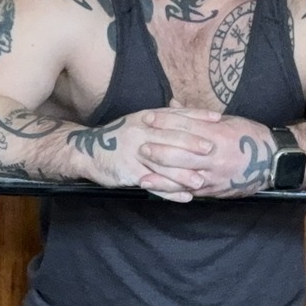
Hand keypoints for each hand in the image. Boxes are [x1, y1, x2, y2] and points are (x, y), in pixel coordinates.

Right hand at [68, 110, 218, 202]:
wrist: (87, 150)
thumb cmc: (120, 137)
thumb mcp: (139, 122)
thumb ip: (161, 118)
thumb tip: (183, 108)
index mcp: (148, 118)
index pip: (176, 115)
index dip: (197, 116)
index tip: (217, 119)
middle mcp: (142, 132)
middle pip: (171, 138)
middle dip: (193, 144)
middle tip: (213, 150)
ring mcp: (134, 152)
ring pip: (163, 164)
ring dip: (184, 174)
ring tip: (202, 181)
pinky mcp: (129, 171)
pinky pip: (153, 183)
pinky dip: (170, 192)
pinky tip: (185, 197)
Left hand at [137, 107, 276, 197]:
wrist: (273, 161)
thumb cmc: (249, 136)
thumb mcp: (227, 120)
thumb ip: (197, 115)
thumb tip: (172, 103)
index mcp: (218, 134)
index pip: (186, 127)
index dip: (165, 122)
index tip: (148, 118)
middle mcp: (215, 156)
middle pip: (180, 153)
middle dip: (158, 150)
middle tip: (140, 145)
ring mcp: (214, 175)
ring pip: (183, 176)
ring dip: (161, 176)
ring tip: (142, 173)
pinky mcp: (215, 190)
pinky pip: (190, 192)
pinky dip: (173, 191)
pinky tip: (158, 190)